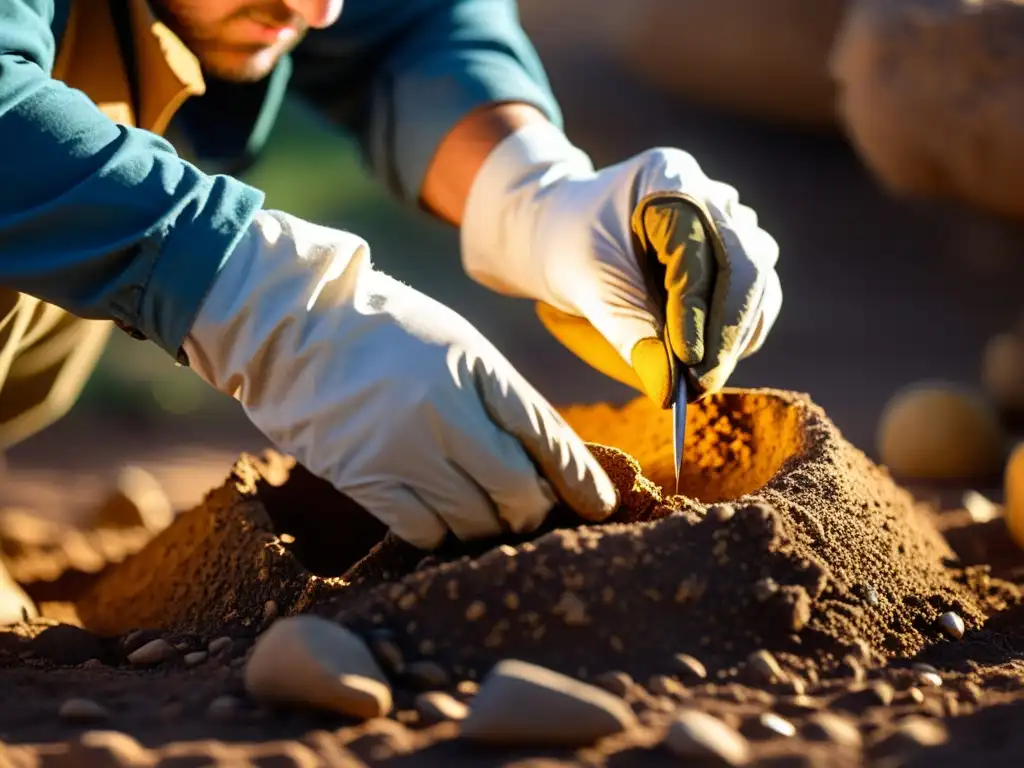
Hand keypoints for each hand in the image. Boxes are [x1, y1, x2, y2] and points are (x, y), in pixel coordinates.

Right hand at [183, 211, 616, 548]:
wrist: (292, 324)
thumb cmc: (384, 330)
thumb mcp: (456, 343)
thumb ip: (500, 397)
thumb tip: (542, 461)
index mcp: (477, 370)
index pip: (548, 438)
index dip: (580, 480)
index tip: (598, 507)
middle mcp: (447, 412)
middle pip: (517, 492)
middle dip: (534, 512)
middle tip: (530, 513)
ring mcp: (404, 449)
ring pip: (474, 521)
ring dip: (488, 527)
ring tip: (485, 516)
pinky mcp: (364, 478)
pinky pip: (424, 531)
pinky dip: (442, 534)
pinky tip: (441, 519)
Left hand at [461, 121, 781, 403]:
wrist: (562, 231)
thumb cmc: (567, 246)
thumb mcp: (586, 285)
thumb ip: (627, 332)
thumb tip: (668, 390)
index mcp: (670, 177)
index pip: (700, 251)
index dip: (699, 312)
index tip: (687, 365)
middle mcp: (712, 195)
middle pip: (745, 266)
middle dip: (724, 333)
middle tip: (699, 386)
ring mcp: (730, 223)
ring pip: (757, 285)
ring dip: (734, 337)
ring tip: (697, 380)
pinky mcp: (734, 256)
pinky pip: (752, 299)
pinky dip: (734, 334)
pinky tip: (705, 362)